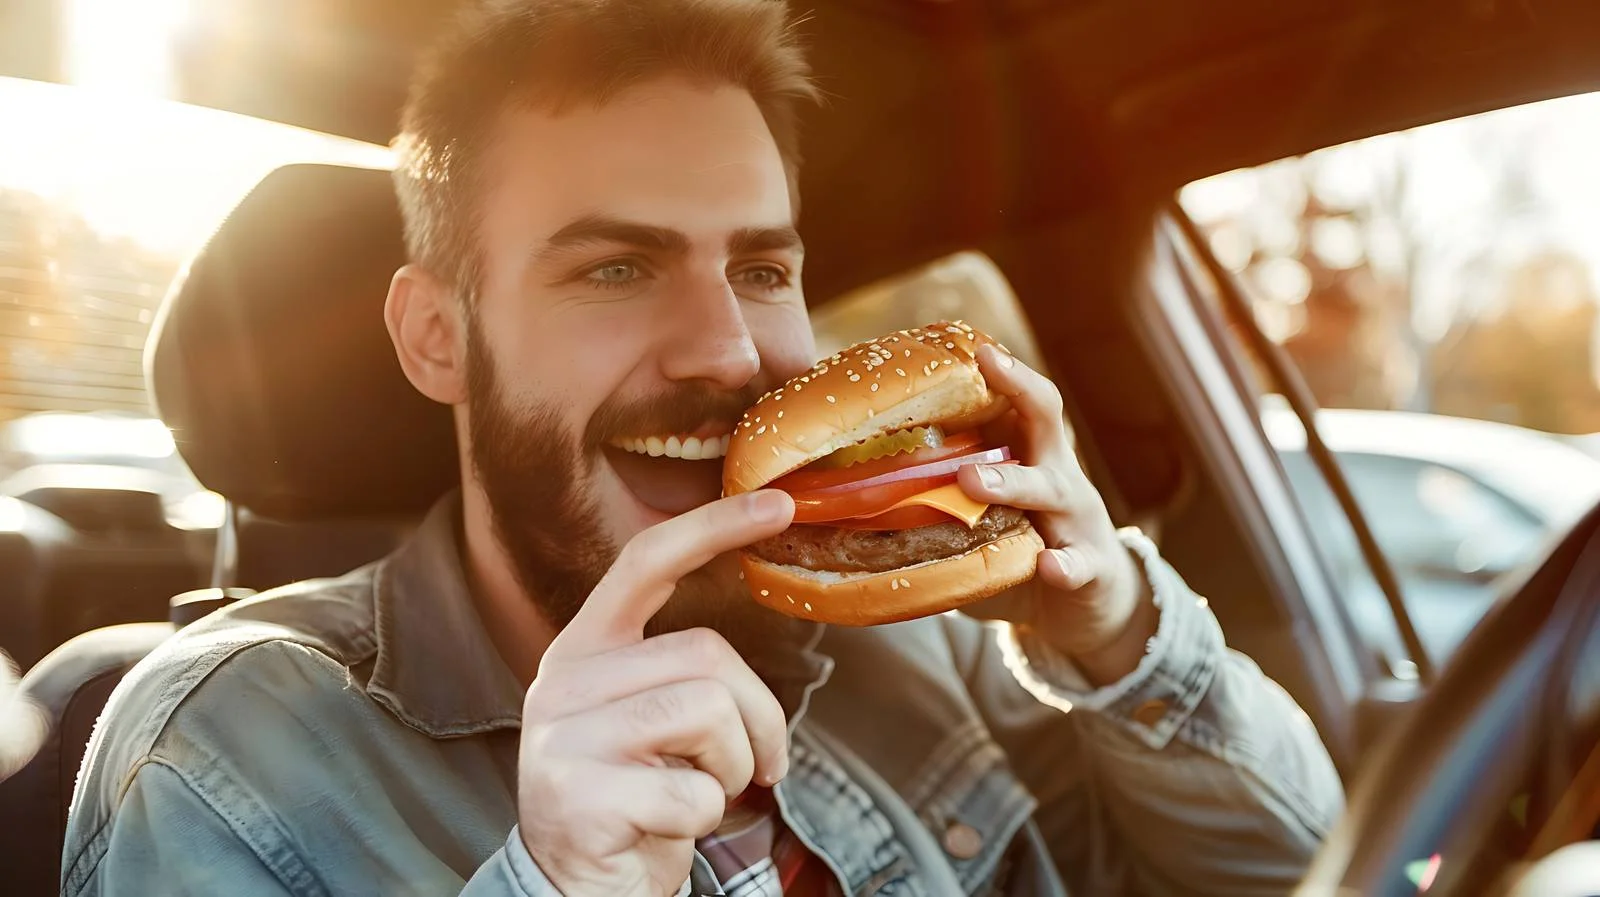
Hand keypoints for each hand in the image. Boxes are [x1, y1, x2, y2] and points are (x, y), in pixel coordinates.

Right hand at [516, 490, 795, 896]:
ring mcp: (562, 739)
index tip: (780, 504)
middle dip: (759, 717)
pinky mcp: (577, 798)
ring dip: (733, 768)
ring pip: (708, 714)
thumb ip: (679, 666)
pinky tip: (667, 829)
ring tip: (703, 793)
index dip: (712, 527)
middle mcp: (562, 681)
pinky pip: (693, 791)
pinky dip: (704, 818)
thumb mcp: (647, 717)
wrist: (576, 892)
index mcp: (583, 650)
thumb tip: (759, 607)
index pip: (643, 564)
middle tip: (756, 766)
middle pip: (706, 654)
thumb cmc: (636, 799)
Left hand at [956, 344, 1155, 684]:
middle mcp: (1057, 477)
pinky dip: (1063, 565)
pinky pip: (1078, 564)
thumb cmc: (1025, 549)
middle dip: (1018, 390)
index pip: (1022, 401)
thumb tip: (851, 500)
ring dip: (1012, 482)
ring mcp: (1077, 521)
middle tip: (981, 374)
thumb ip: (938, 503)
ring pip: (1052, 489)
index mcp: (1030, 457)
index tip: (977, 347)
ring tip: (973, 482)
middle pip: (1046, 420)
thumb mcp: (986, 517)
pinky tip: (1048, 566)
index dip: (1005, 372)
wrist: (1092, 608)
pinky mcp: (1092, 568)